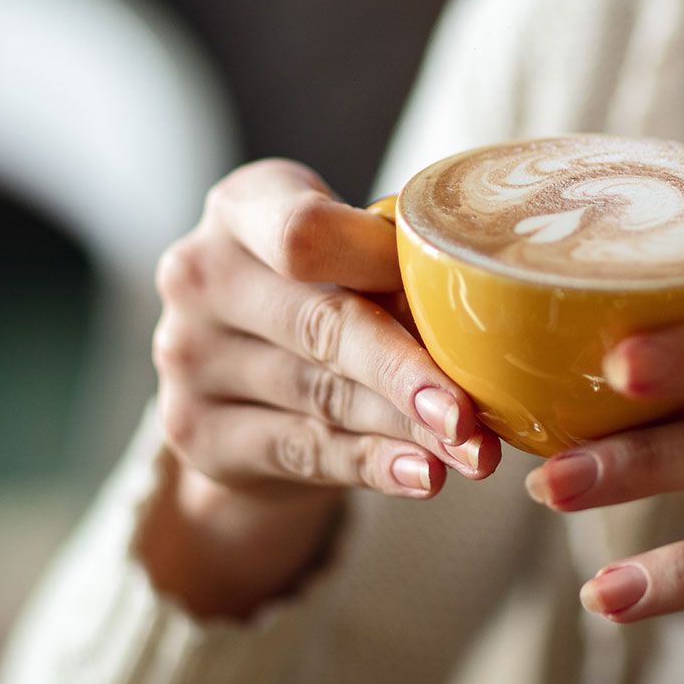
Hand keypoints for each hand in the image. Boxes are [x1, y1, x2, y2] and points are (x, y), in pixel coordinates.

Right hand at [141, 159, 500, 616]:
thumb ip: (396, 266)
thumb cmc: (323, 291)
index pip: (303, 232)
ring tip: (473, 453)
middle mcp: (200, 275)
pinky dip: (372, 465)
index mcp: (241, 208)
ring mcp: (186, 356)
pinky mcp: (194, 432)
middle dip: (407, 372)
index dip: (380, 264)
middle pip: (320, 325)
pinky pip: (303, 452)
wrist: (244, 380)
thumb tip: (496, 305)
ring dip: (407, 429)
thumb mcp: (348, 258)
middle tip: (473, 413)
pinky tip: (423, 475)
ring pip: (322, 397)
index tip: (448, 291)